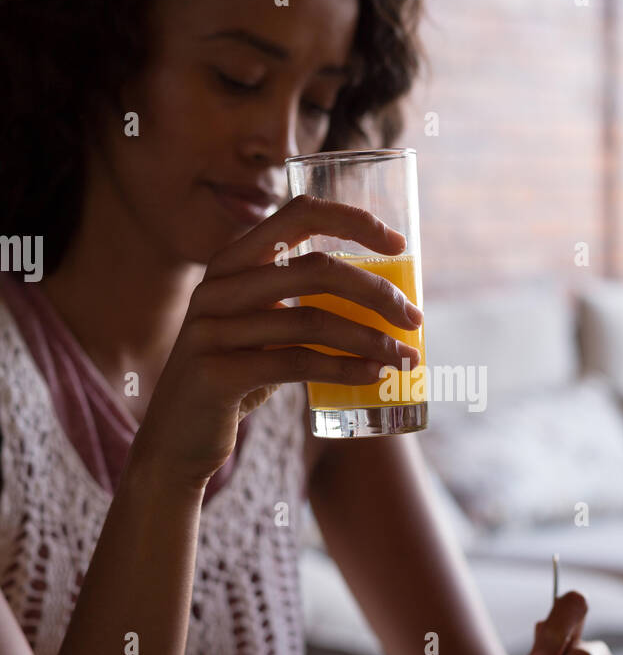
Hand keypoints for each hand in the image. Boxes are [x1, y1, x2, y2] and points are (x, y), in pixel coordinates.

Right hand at [133, 195, 423, 489]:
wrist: (177, 439)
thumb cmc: (234, 377)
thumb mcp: (260, 327)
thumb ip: (297, 301)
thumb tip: (382, 295)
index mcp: (232, 262)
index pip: (298, 215)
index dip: (353, 221)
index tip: (399, 245)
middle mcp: (218, 286)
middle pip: (316, 269)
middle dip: (376, 291)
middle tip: (414, 317)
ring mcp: (211, 329)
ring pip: (312, 321)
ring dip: (371, 339)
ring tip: (406, 357)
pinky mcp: (216, 373)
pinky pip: (297, 364)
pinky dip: (345, 369)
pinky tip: (375, 376)